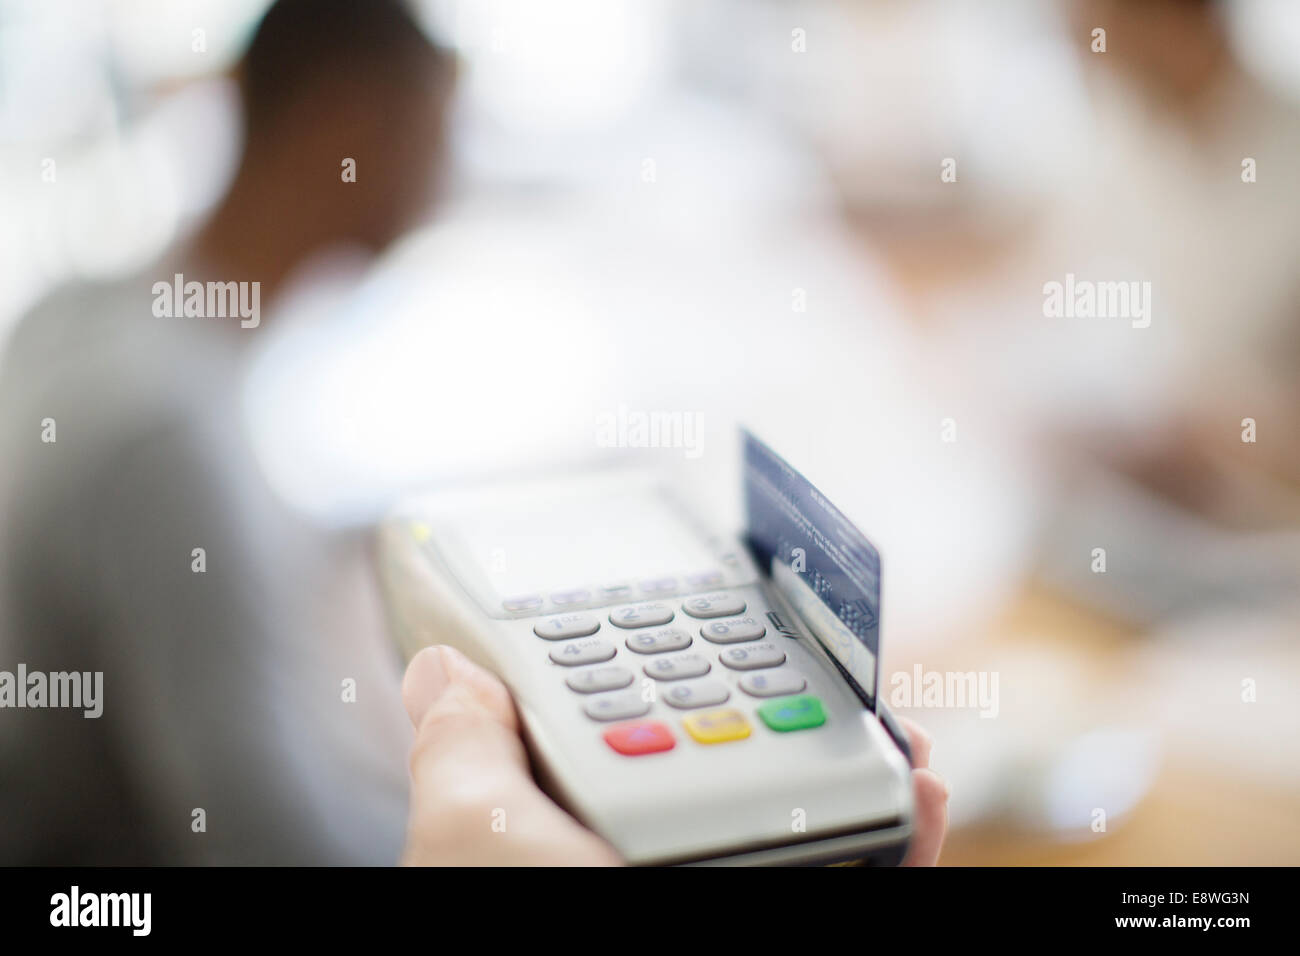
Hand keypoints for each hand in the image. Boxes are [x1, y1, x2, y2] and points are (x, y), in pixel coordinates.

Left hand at [400, 645, 947, 865]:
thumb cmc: (534, 923)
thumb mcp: (477, 836)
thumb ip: (464, 752)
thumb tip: (442, 668)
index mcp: (578, 838)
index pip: (625, 743)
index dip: (666, 682)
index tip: (702, 634)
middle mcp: (655, 865)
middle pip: (735, 775)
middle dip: (789, 716)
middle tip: (823, 668)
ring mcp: (732, 883)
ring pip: (814, 826)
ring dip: (863, 764)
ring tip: (888, 722)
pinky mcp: (800, 907)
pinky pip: (871, 875)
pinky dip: (906, 834)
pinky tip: (918, 787)